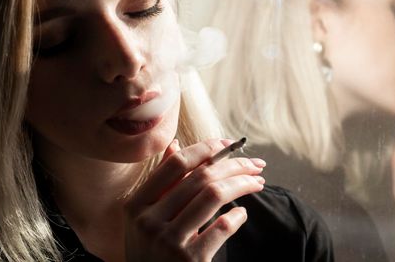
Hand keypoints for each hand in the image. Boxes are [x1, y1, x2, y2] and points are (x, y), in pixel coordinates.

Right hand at [124, 139, 265, 261]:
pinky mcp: (189, 260)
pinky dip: (237, 216)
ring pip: (214, 196)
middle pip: (200, 177)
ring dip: (242, 184)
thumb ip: (161, 182)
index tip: (229, 145)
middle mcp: (149, 221)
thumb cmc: (149, 251)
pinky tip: (242, 213)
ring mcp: (169, 242)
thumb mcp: (145, 217)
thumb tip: (175, 144)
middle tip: (255, 164)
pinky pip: (221, 228)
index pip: (176, 164)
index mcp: (137, 204)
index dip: (206, 148)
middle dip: (234, 165)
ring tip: (257, 182)